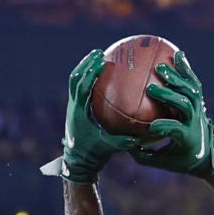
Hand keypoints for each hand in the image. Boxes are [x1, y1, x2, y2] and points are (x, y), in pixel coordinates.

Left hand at [39, 49, 136, 183]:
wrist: (77, 162)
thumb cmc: (93, 154)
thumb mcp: (109, 148)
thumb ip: (123, 142)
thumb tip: (140, 136)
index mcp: (79, 111)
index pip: (83, 87)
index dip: (90, 73)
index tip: (101, 61)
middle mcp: (73, 106)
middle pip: (75, 77)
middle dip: (86, 63)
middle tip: (99, 52)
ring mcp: (73, 106)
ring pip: (74, 80)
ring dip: (84, 67)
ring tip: (97, 57)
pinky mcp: (75, 108)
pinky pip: (80, 88)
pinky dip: (88, 78)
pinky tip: (100, 74)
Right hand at [134, 51, 213, 177]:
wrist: (206, 154)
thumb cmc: (179, 159)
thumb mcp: (163, 163)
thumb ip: (144, 156)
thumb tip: (124, 145)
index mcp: (187, 138)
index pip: (177, 131)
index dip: (165, 127)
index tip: (150, 127)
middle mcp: (195, 121)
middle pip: (184, 105)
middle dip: (169, 96)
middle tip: (150, 90)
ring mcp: (199, 109)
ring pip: (190, 91)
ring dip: (175, 79)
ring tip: (159, 69)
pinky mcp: (199, 100)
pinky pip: (193, 81)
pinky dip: (186, 68)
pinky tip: (176, 54)